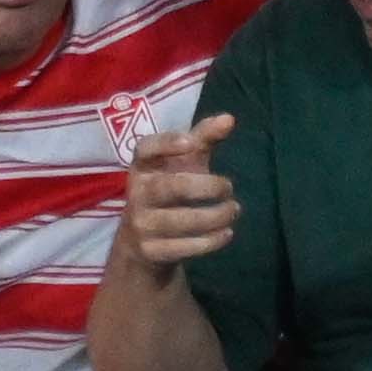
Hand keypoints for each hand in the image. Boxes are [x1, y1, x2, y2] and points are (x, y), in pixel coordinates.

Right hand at [109, 106, 241, 274]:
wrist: (141, 244)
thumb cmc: (170, 190)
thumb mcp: (184, 164)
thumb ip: (204, 139)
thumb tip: (229, 118)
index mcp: (142, 165)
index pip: (145, 149)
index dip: (166, 144)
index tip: (191, 142)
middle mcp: (137, 193)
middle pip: (169, 188)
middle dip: (205, 187)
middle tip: (230, 187)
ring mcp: (141, 223)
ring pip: (178, 221)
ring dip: (213, 217)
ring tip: (234, 211)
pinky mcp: (149, 251)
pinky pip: (181, 247)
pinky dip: (208, 242)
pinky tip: (226, 234)